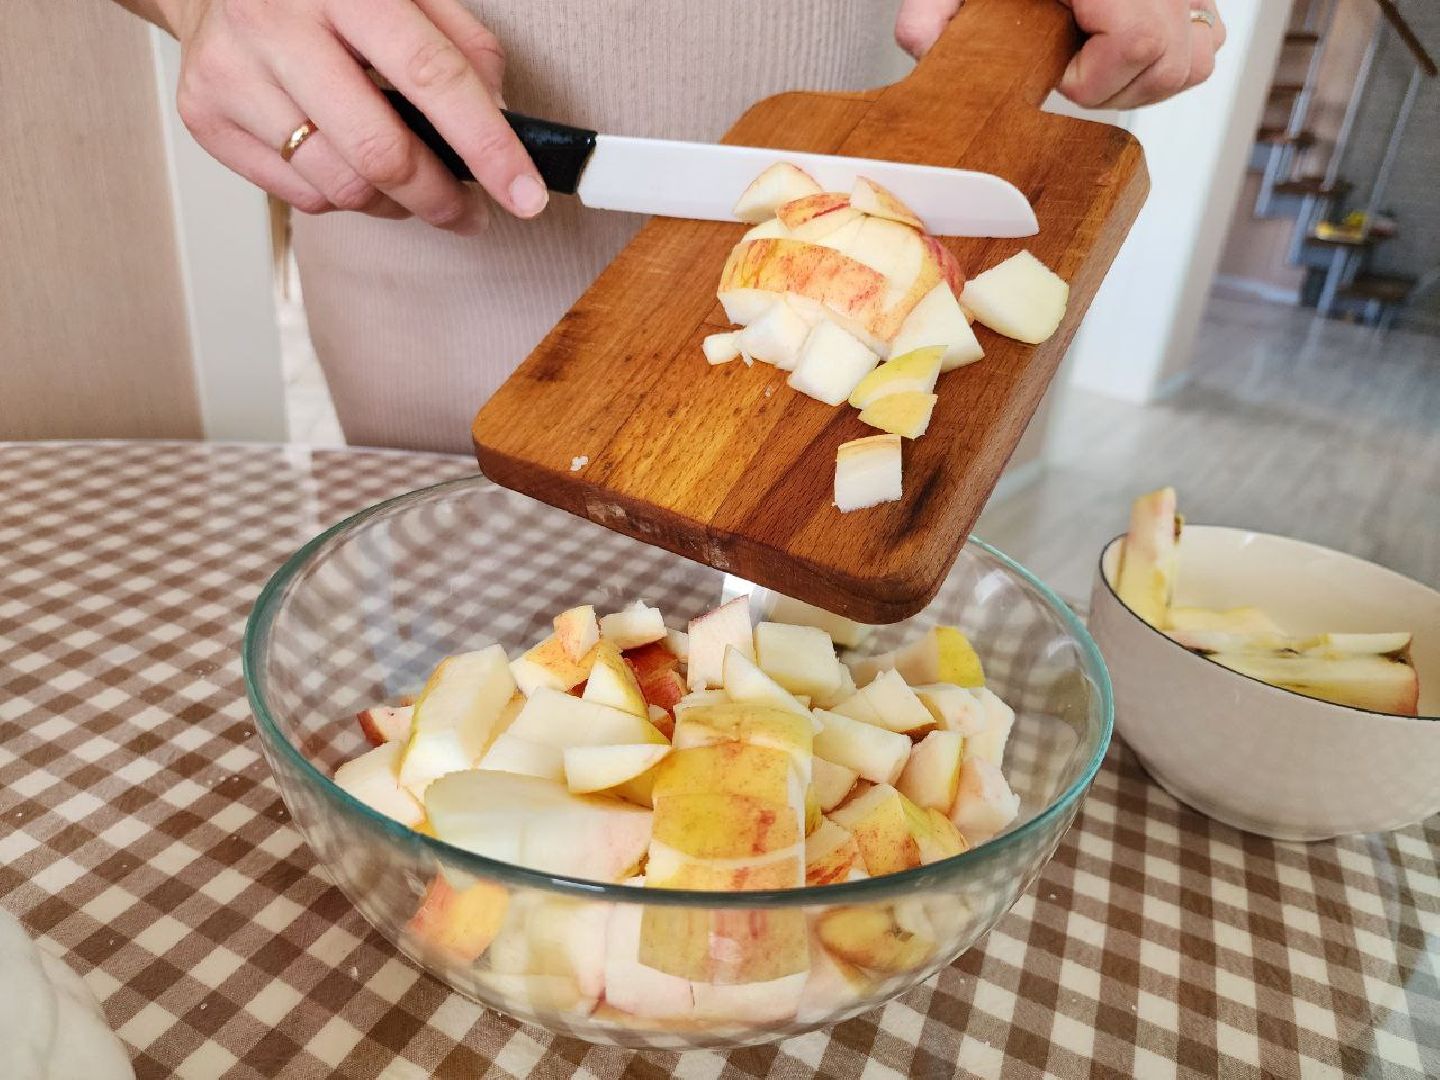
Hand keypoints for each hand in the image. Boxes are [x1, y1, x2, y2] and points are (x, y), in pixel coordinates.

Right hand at [161, 0, 548, 229]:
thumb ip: (461, 47)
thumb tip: (503, 124)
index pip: (432, 76)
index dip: (488, 146)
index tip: (526, 195)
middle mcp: (278, 23)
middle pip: (381, 152)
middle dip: (441, 199)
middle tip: (470, 212)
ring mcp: (233, 72)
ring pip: (341, 188)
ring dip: (395, 206)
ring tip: (410, 187)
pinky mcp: (205, 115)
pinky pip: (301, 196)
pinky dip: (342, 198)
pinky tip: (348, 165)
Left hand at [895, 0, 1225, 109]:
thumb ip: (936, 4)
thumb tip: (918, 43)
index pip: (1135, 40)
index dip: (1095, 74)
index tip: (1059, 70)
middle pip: (1170, 62)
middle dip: (1114, 86)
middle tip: (1070, 67)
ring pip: (1194, 60)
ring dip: (1141, 81)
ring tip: (1094, 62)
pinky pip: (1206, 44)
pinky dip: (1168, 62)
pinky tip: (1121, 55)